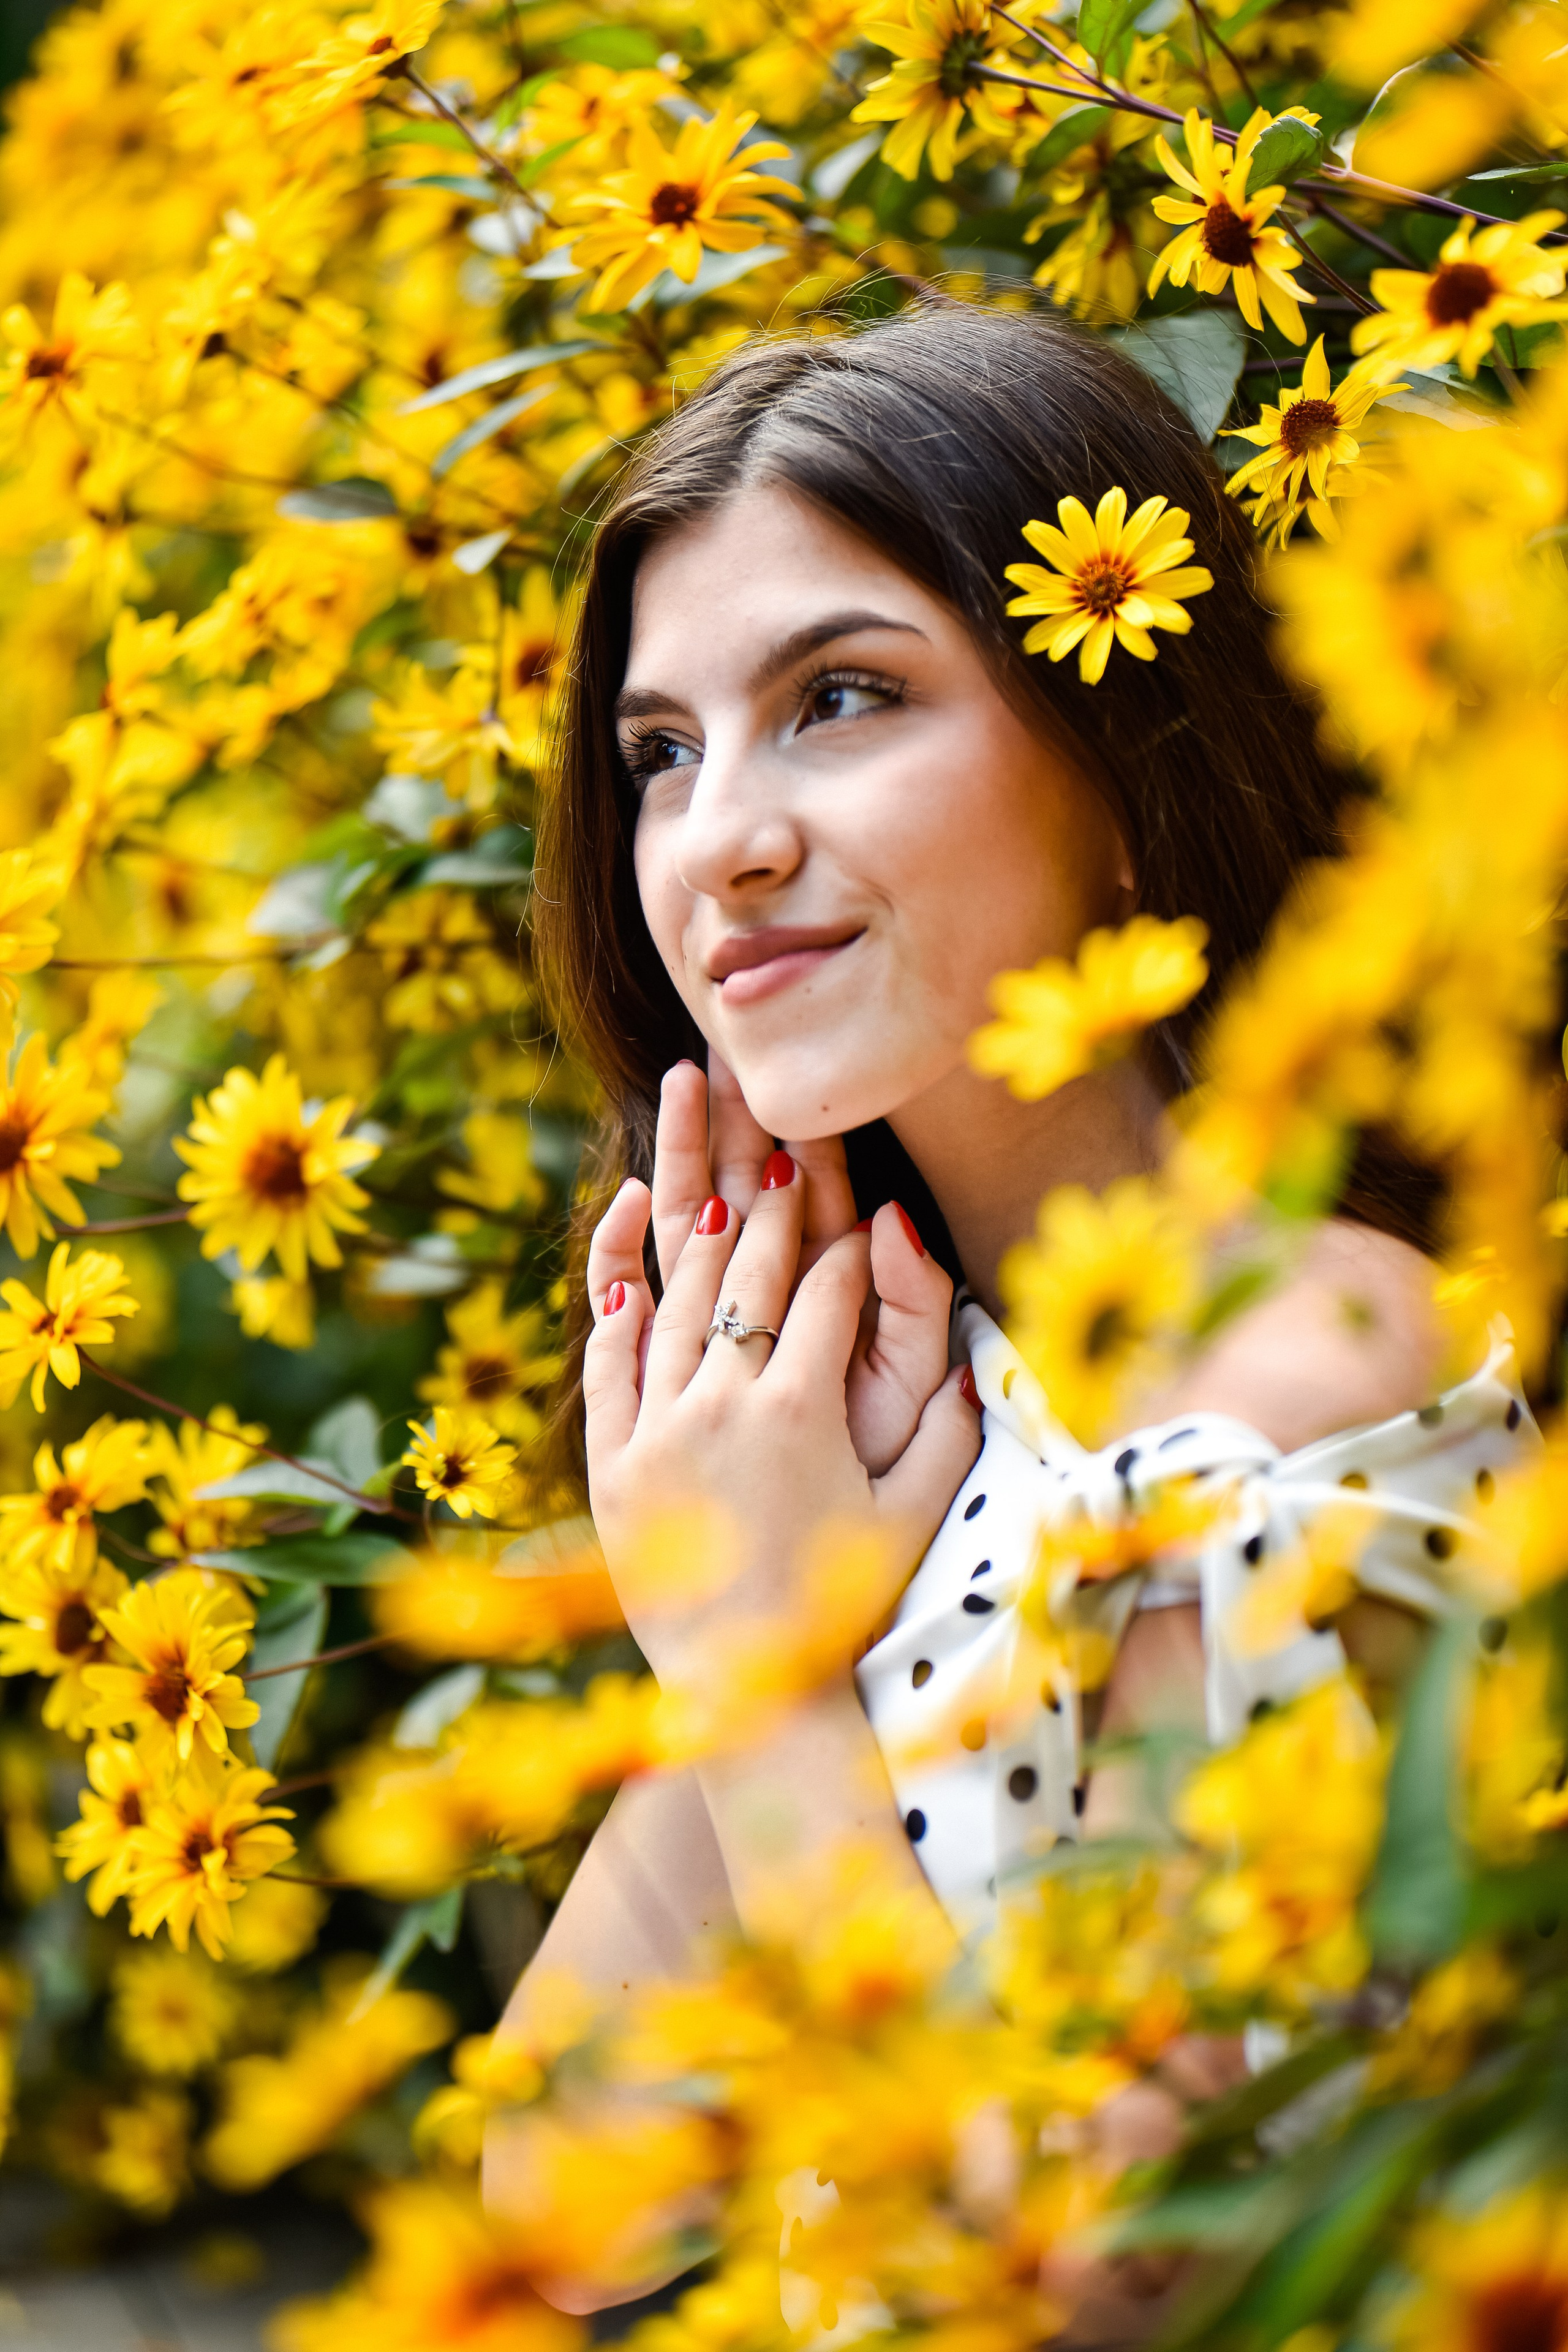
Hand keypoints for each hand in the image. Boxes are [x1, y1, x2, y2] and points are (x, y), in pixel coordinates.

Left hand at [582, 1141, 979, 1697]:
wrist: (750, 1694)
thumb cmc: (843, 1605)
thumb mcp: (913, 1516)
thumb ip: (948, 1432)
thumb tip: (974, 1364)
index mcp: (803, 1411)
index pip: (828, 1291)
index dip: (849, 1244)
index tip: (860, 1208)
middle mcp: (722, 1405)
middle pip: (749, 1276)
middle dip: (774, 1205)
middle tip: (782, 1153)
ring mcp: (657, 1430)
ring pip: (678, 1304)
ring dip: (700, 1236)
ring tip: (718, 1186)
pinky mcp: (609, 1465)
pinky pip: (607, 1363)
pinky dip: (617, 1305)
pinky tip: (629, 1261)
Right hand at [647, 1056, 959, 1476]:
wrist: (817, 1586)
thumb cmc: (872, 1491)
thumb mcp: (909, 1390)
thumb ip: (913, 1305)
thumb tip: (882, 1216)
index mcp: (841, 1309)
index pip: (829, 1202)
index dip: (819, 1136)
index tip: (800, 1068)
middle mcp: (779, 1316)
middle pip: (760, 1199)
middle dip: (747, 1122)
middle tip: (724, 1038)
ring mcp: (722, 1342)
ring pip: (702, 1228)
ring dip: (692, 1152)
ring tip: (683, 1078)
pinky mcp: (677, 1377)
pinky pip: (649, 1296)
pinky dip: (629, 1249)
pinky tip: (632, 1194)